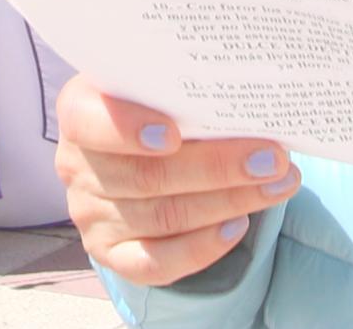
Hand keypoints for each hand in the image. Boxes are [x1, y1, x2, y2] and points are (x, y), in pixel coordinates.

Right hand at [53, 76, 294, 285]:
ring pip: (162, 217)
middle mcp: (77, 165)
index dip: (128, 129)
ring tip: (275, 186)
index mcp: (79, 111)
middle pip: (146, 176)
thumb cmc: (153, 108)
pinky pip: (155, 263)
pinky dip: (201, 248)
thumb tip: (249, 98)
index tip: (173, 134)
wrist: (133, 154)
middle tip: (271, 158)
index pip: (88, 121)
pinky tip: (237, 226)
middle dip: (217, 168)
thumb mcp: (153, 89)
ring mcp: (90, 214)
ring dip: (227, 203)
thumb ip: (181, 90)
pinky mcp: (110, 253)